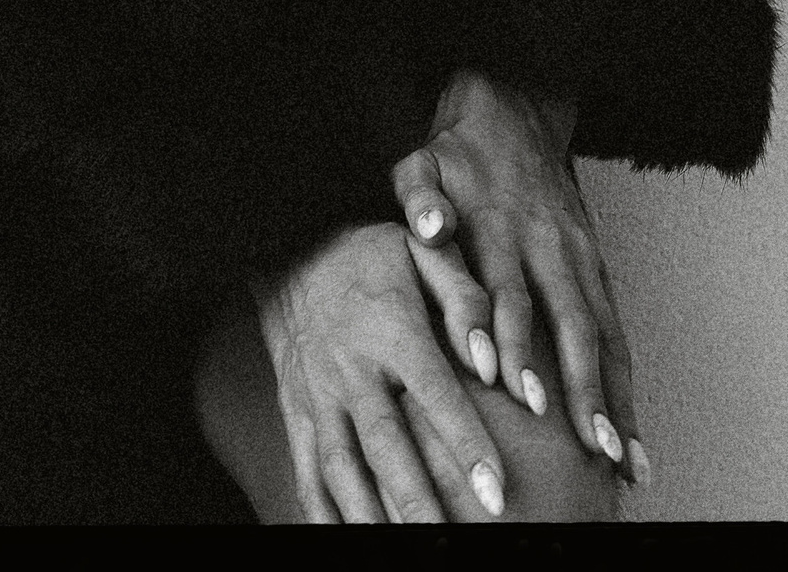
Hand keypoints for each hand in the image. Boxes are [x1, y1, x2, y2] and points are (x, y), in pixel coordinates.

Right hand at [251, 221, 512, 522]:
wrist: (290, 245)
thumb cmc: (373, 254)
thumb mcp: (422, 250)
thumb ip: (465, 298)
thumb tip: (492, 360)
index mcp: (390, 327)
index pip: (433, 391)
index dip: (466, 442)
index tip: (497, 490)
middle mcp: (350, 366)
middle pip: (385, 444)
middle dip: (419, 500)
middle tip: (451, 544)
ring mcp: (318, 394)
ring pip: (343, 467)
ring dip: (372, 517)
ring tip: (405, 554)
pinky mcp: (297, 411)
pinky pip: (307, 470)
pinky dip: (323, 513)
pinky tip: (345, 542)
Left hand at [393, 71, 648, 490]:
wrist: (514, 111)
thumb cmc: (457, 155)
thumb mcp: (423, 164)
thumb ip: (420, 198)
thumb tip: (430, 227)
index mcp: (499, 225)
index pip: (506, 289)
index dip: (509, 338)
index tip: (510, 388)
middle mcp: (547, 245)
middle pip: (568, 320)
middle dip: (578, 385)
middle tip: (587, 443)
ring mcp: (579, 257)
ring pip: (602, 333)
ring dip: (612, 396)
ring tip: (621, 459)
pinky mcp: (597, 267)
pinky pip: (616, 331)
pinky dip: (625, 384)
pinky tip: (631, 435)